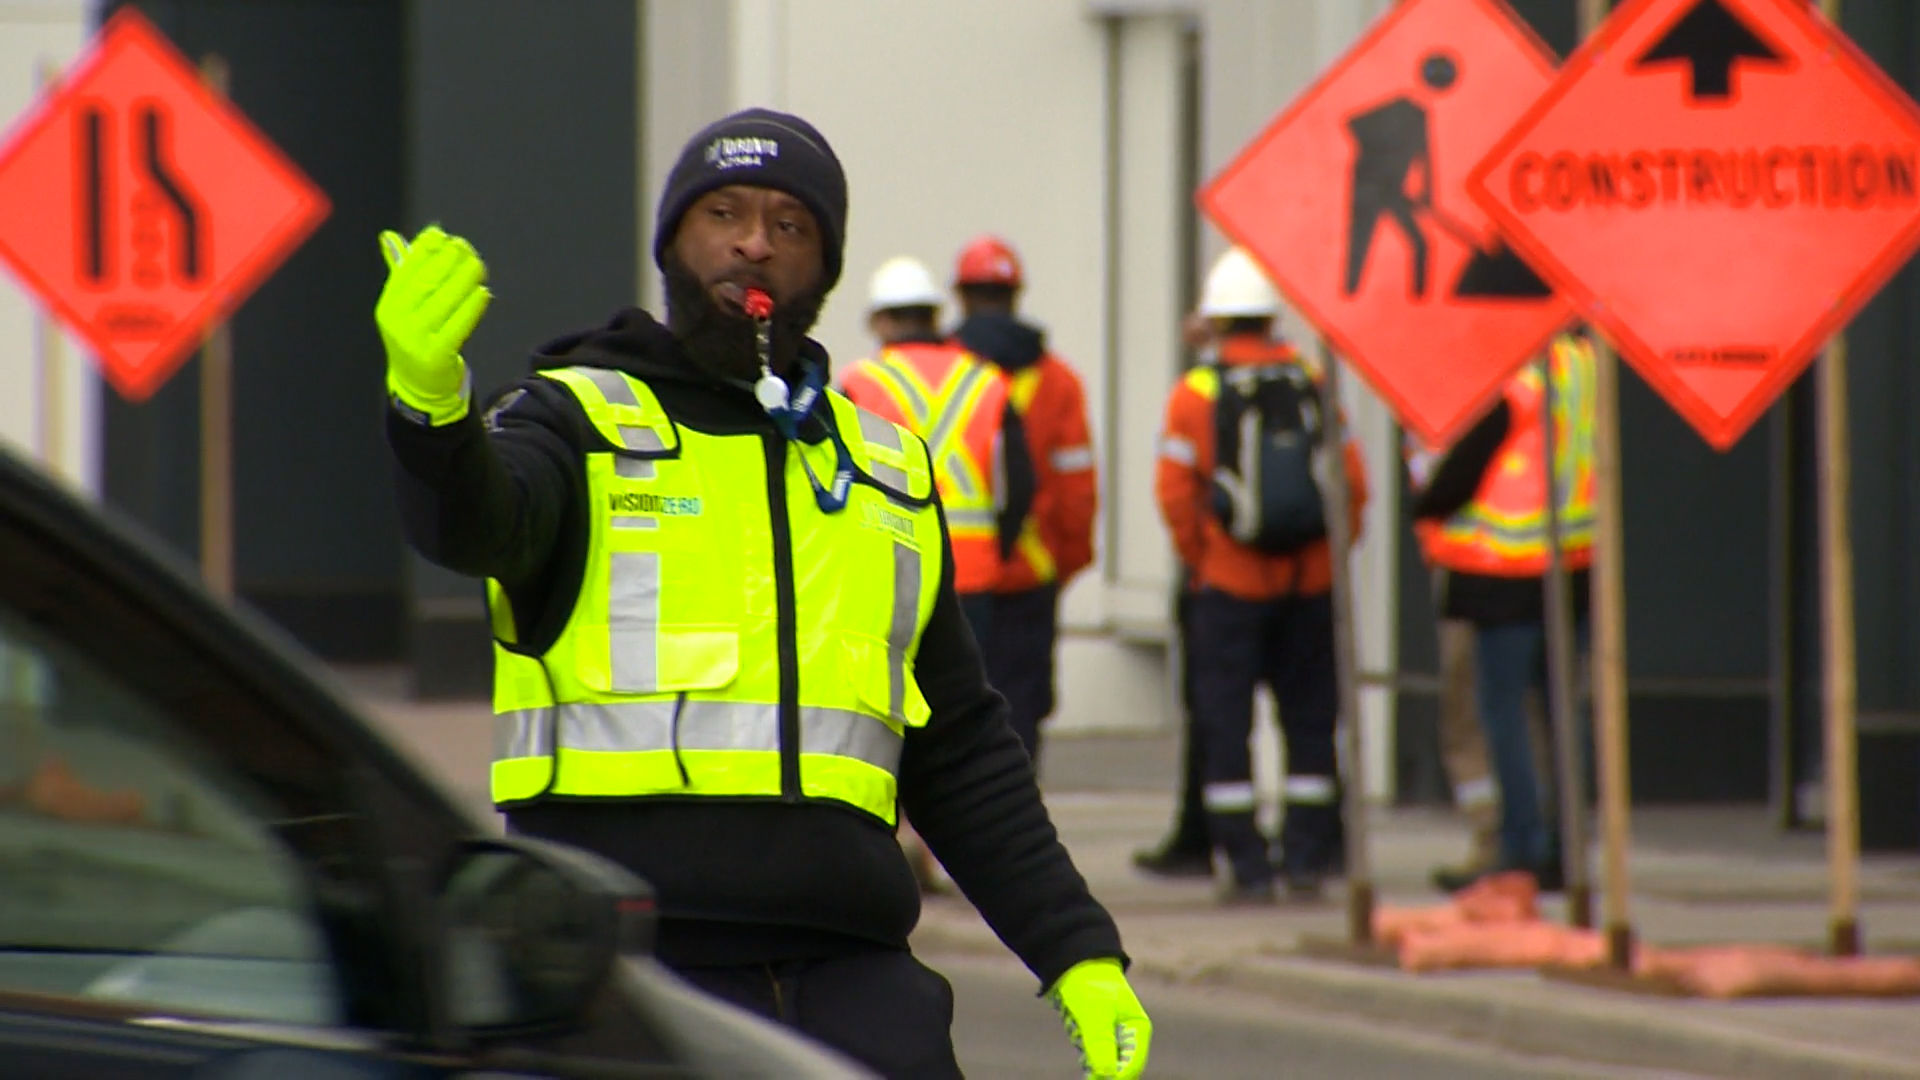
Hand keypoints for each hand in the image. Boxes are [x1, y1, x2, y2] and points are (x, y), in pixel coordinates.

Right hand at [375, 225, 489, 424]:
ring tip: (477, 264)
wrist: (418, 383)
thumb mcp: (404, 306)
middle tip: (465, 246)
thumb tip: (389, 236)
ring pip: (443, 301)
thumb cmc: (416, 335)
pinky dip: (472, 306)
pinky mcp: (437, 355)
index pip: (405, 270)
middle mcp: (398, 321)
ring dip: (463, 279)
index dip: (423, 249)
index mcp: (388, 305)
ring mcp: (416, 339)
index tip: (441, 234)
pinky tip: (483, 292)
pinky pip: (458, 325)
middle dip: (446, 260)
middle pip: (425, 283)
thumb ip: (403, 271)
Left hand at [1047, 959, 1151, 1078]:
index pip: (1133, 1065)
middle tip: (1088, 1060)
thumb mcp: (1094, 1014)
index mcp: (1138, 1029)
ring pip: (1103, 1064)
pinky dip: (1085, 1052)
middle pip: (1119, 1068)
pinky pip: (1092, 1056)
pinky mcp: (1098, 1038)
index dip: (1118, 1077)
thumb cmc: (1089, 986)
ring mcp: (1113, 1038)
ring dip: (1091, 1058)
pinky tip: (1078, 1031)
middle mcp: (1129, 1037)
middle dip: (1103, 1070)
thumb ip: (1101, 1043)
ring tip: (1082, 1031)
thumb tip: (1107, 1075)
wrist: (1073, 966)